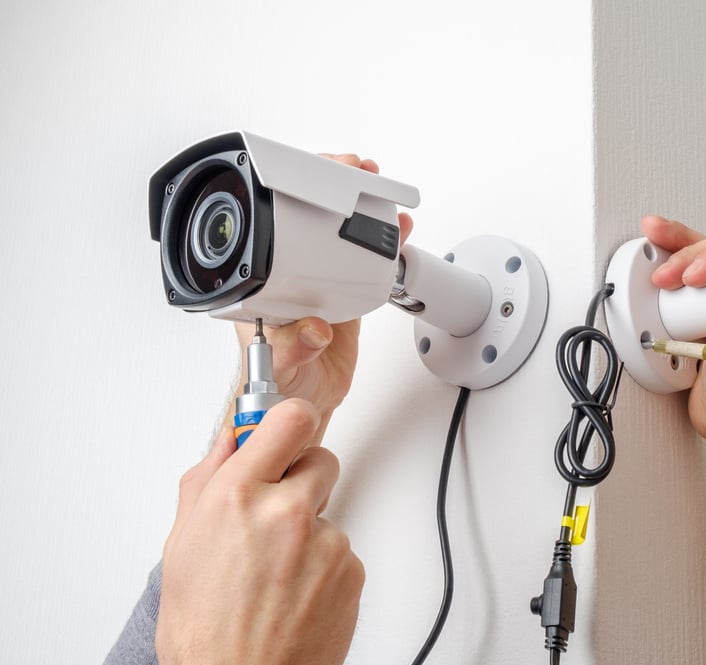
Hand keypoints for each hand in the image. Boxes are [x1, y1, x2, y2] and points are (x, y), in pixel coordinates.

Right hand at [155, 399, 363, 664]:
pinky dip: (324, 567)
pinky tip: (295, 596)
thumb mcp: (182, 543)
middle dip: (302, 479)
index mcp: (235, 498)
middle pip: (320, 458)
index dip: (289, 422)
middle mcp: (285, 512)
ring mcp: (326, 542)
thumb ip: (209, 479)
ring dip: (310, 532)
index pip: (287, 419)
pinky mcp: (352, 570)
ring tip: (276, 575)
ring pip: (329, 511)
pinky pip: (342, 550)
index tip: (286, 429)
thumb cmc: (202, 630)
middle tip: (277, 515)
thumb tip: (231, 438)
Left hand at [227, 154, 414, 443]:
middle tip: (353, 172)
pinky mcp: (343, 296)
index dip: (293, 195)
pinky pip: (363, 262)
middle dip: (330, 186)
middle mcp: (289, 275)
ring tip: (380, 192)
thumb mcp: (281, 366)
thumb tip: (313, 327)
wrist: (302, 403)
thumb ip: (295, 348)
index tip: (316, 181)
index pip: (272, 227)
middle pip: (306, 217)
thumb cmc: (276, 384)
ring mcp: (318, 282)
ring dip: (360, 210)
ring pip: (337, 234)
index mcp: (263, 283)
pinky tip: (394, 233)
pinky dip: (381, 244)